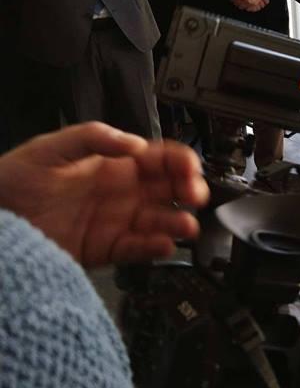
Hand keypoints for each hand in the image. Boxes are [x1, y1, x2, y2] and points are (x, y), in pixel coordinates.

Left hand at [0, 122, 208, 267]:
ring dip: (178, 222)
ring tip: (185, 225)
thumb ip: (93, 138)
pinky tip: (162, 245)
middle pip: (169, 189)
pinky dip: (153, 249)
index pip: (160, 159)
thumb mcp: (50, 147)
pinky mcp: (105, 249)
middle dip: (189, 190)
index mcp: (114, 164)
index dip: (181, 161)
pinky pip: (137, 249)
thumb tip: (134, 144)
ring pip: (159, 221)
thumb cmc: (11, 180)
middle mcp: (121, 192)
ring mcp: (115, 221)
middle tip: (194, 195)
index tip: (189, 168)